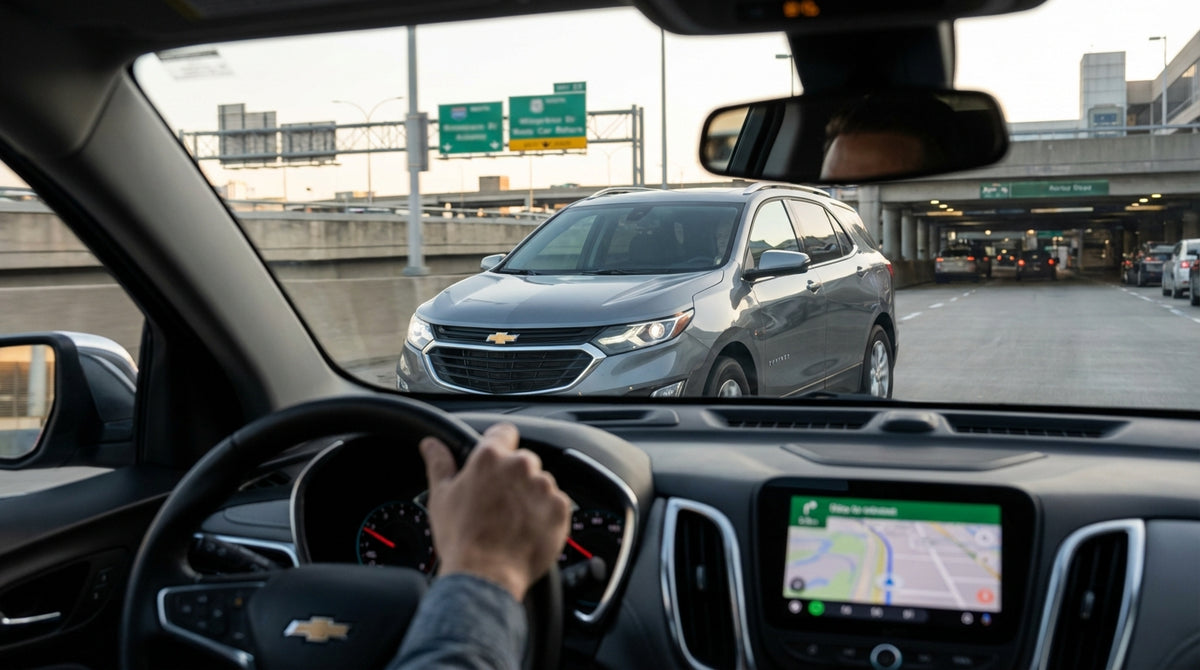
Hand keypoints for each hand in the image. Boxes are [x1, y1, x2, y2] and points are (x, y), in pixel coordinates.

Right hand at [420, 423, 571, 600]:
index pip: (503, 432)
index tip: (496, 463)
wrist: (485, 575)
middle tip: (498, 504)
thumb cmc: (460, 538)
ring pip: (540, 483)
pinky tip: (527, 530)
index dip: (499, 445)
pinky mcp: (560, 508)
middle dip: (513, 478)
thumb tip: (430, 443)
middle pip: (523, 461)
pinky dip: (545, 515)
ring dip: (531, 496)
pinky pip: (556, 504)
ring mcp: (543, 486)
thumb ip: (439, 463)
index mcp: (490, 457)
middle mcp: (520, 465)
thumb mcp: (441, 496)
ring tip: (512, 522)